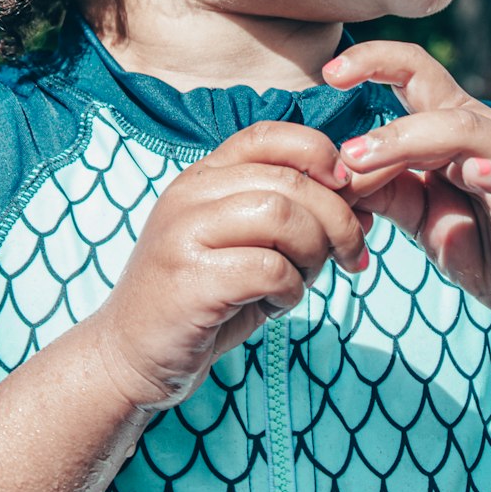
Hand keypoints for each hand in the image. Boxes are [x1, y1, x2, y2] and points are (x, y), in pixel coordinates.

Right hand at [93, 122, 367, 411]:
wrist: (130, 356)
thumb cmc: (201, 299)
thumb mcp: (243, 245)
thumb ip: (289, 218)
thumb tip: (360, 201)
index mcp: (203, 176)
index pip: (267, 135)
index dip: (318, 152)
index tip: (346, 189)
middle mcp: (189, 194)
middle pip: (288, 180)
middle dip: (337, 218)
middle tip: (352, 254)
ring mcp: (184, 234)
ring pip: (280, 215)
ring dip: (314, 251)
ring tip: (307, 279)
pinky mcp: (188, 281)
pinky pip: (268, 269)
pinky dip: (291, 289)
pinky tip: (279, 303)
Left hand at [324, 41, 490, 342]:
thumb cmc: (483, 243)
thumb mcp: (418, 215)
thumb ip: (380, 188)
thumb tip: (329, 172)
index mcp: (450, 126)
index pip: (412, 73)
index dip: (373, 62)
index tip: (327, 73)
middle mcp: (484, 130)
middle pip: (431, 96)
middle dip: (382, 112)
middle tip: (343, 152)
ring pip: (465, 128)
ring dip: (411, 140)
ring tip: (367, 160)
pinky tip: (472, 174)